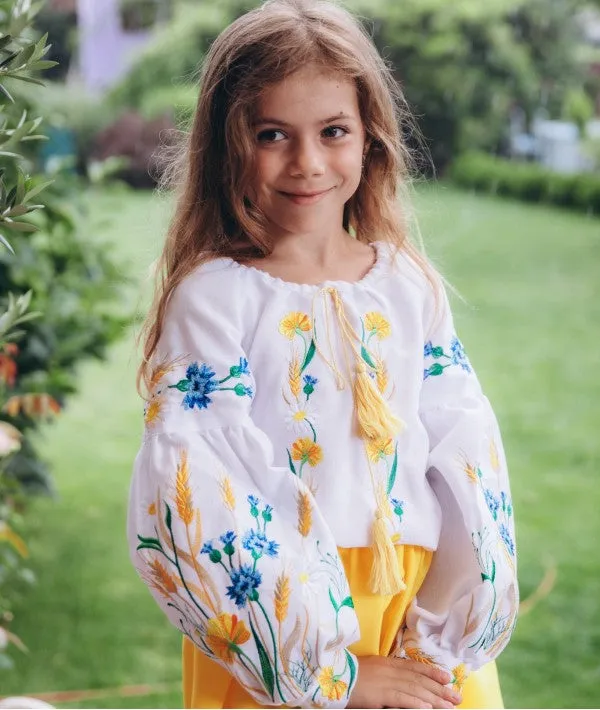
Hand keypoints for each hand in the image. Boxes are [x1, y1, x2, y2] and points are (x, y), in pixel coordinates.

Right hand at [347, 655, 462, 708]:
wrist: (332, 674)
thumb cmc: (350, 674)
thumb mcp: (373, 670)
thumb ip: (389, 673)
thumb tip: (404, 681)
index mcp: (388, 663)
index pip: (415, 667)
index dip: (433, 672)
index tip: (448, 678)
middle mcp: (390, 670)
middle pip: (419, 680)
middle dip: (440, 689)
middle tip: (456, 697)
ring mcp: (386, 682)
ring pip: (415, 690)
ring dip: (434, 699)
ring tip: (448, 706)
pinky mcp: (380, 694)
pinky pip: (401, 699)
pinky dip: (415, 703)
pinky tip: (427, 708)